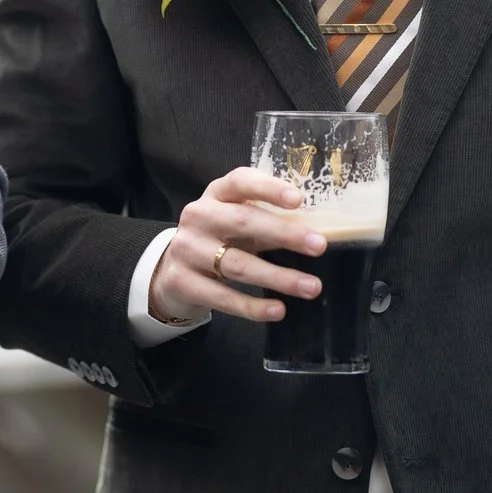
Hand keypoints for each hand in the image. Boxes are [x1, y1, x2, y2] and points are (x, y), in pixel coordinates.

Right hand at [146, 166, 325, 325]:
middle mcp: (198, 216)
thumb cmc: (219, 238)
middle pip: (243, 222)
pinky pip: (222, 297)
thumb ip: (267, 218)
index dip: (269, 189)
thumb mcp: (238, 220)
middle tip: (319, 246)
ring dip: (278, 277)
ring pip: (237, 264)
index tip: (299, 200)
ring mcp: (187, 249)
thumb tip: (316, 229)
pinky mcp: (182, 281)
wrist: (172, 269)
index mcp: (216, 194)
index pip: (240, 182)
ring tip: (311, 287)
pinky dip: (253, 307)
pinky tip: (278, 310)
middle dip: (285, 234)